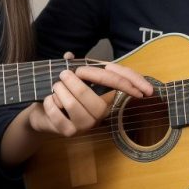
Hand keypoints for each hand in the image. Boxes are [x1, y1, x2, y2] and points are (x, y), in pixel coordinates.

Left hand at [27, 52, 152, 136]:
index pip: (121, 86)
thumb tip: (69, 55)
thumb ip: (71, 63)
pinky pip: (59, 117)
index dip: (134, 85)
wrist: (43, 113)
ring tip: (56, 86)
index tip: (146, 90)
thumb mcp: (70, 75)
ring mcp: (85, 125)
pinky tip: (49, 100)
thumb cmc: (62, 92)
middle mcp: (98, 113)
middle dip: (77, 85)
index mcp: (104, 95)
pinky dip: (51, 104)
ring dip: (62, 93)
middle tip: (64, 73)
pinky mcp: (69, 132)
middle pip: (97, 102)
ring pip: (76, 108)